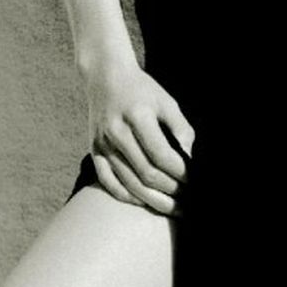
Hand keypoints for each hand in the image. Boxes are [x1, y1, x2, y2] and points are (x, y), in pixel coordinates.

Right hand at [82, 60, 194, 214]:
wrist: (105, 78)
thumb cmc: (142, 90)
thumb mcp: (167, 101)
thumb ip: (181, 128)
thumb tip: (190, 159)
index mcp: (137, 116)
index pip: (161, 155)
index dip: (179, 173)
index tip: (192, 180)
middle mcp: (116, 131)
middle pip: (146, 173)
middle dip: (170, 191)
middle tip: (186, 200)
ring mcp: (102, 143)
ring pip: (128, 183)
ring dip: (152, 200)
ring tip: (172, 209)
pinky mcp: (94, 150)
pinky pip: (108, 182)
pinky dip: (127, 196)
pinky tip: (144, 202)